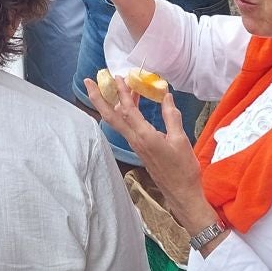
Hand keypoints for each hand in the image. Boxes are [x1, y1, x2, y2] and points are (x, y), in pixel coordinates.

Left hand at [83, 80, 211, 226]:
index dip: (122, 92)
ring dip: (113, 103)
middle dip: (98, 98)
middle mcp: (135, 140)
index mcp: (144, 136)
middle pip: (110, 117)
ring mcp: (135, 145)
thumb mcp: (180, 139)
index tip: (117, 77)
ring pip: (117, 121)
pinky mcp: (138, 148)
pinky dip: (124, 113)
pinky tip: (132, 105)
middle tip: (88, 82)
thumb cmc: (183, 168)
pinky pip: (126, 127)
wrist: (181, 192)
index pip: (128, 110)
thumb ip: (172, 116)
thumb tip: (166, 96)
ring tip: (116, 86)